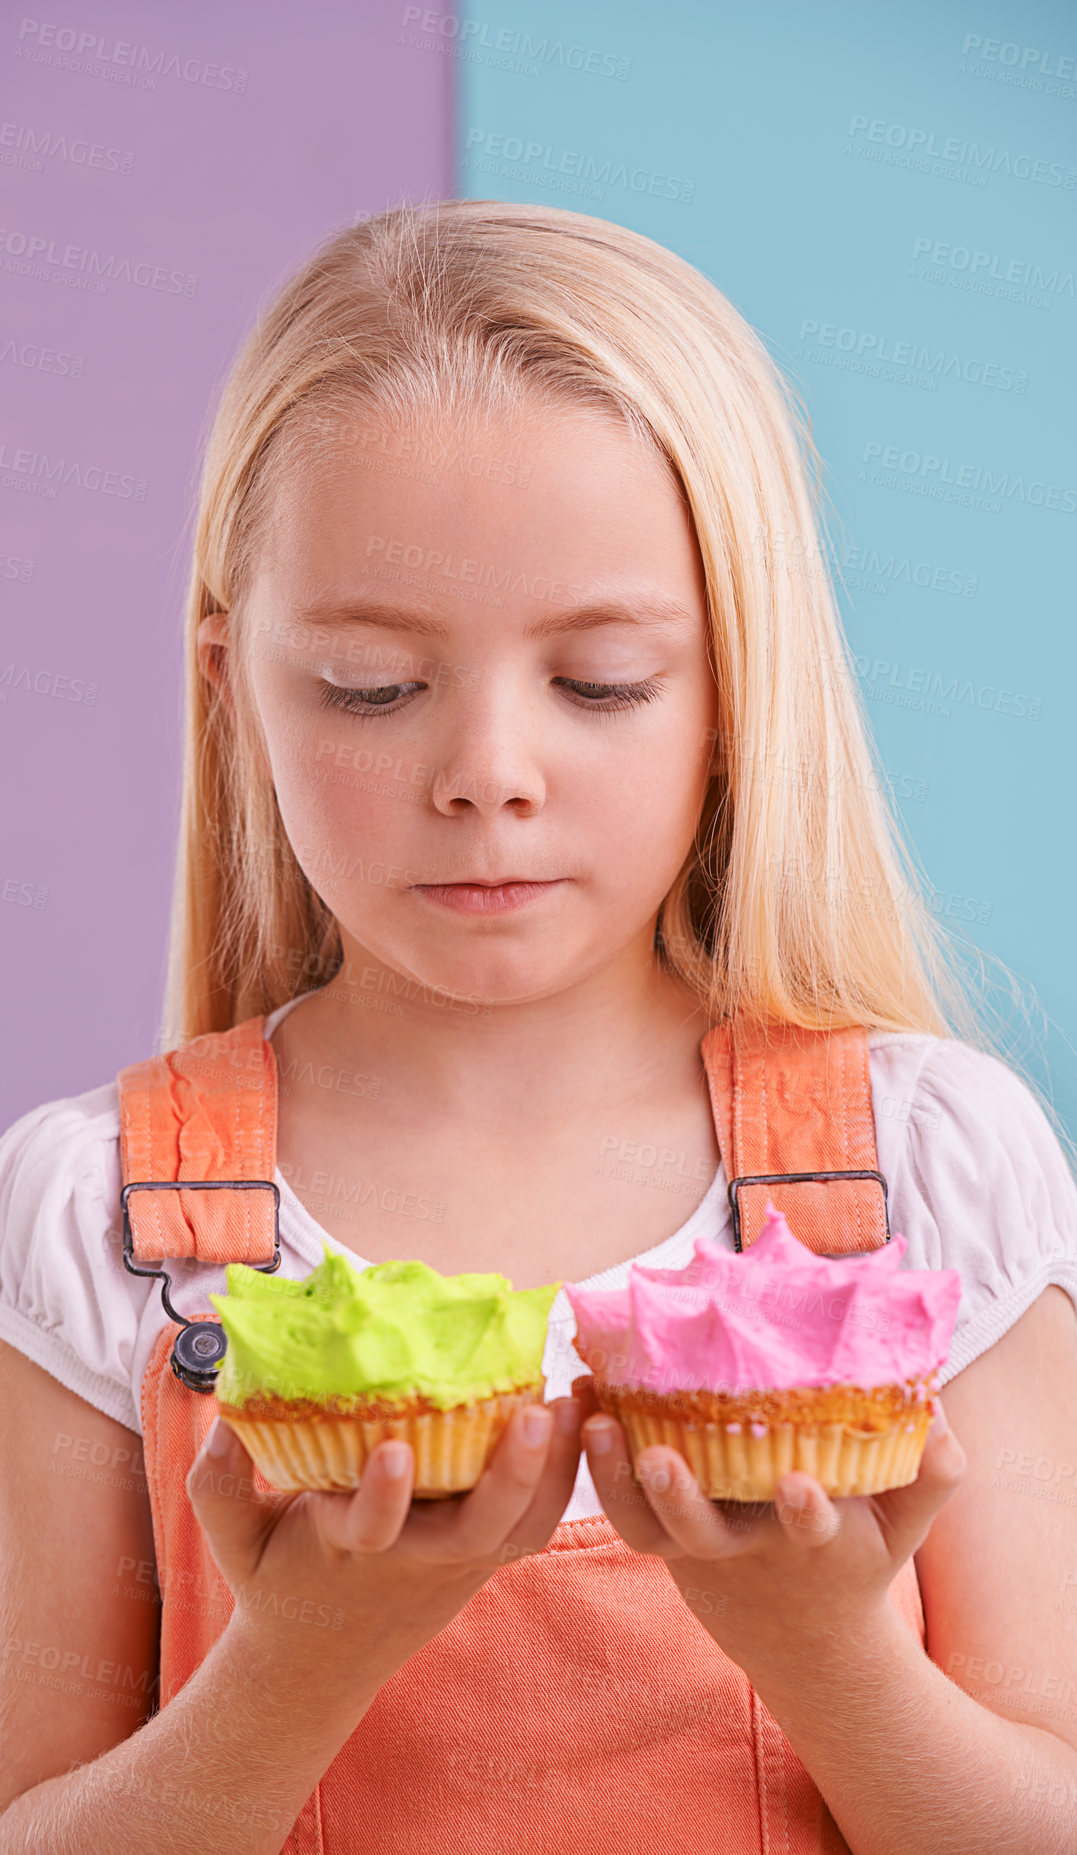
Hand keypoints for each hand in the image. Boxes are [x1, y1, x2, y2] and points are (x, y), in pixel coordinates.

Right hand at [187, 1394, 583, 1704]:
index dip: (381, 1494)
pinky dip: (562, 1478)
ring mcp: (458, 1563)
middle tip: (534, 1412)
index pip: (370, 1527)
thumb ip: (217, 1481)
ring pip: (521, 1531)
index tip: (391, 1447)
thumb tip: (224, 1412)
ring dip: (554, 1472)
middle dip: (510, 1476)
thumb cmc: (276, 1581)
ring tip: (575, 1402)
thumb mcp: (231, 1540)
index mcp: (350, 1549)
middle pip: (478, 1533)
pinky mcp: (484, 1558)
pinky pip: (534, 1526)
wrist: (317, 1665)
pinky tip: (579, 1416)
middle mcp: (415, 1560)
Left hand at [572, 1375, 965, 1682]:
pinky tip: (581, 1401)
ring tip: (595, 1422)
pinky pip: (619, 1510)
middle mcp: (747, 1547)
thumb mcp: (903, 1527)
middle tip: (657, 1458)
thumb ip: (931, 1475)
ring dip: (615, 1479)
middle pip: (704, 1533)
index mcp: (813, 1541)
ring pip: (646, 1528)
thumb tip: (938, 1413)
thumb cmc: (857, 1555)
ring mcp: (696, 1546)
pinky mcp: (660, 1538)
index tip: (800, 1484)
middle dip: (681, 1498)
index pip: (812, 1527)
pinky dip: (596, 1463)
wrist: (803, 1637)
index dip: (808, 1510)